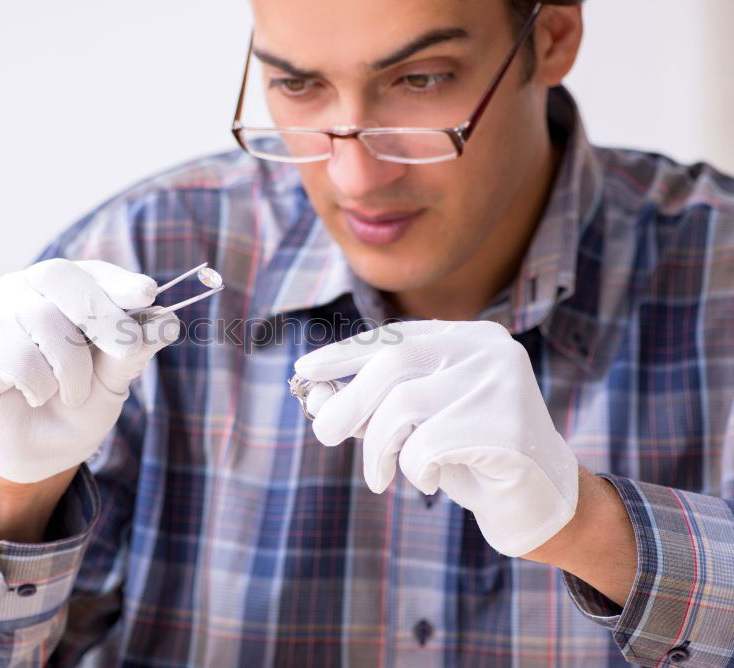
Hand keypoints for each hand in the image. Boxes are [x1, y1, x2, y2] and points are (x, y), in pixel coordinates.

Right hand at [0, 259, 178, 483]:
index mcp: (61, 291)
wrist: (35, 456)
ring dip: (73, 368)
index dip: (118, 280)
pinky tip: (33, 396)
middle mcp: (23, 292)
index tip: (147, 292)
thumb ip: (133, 350)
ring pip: (43, 320)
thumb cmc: (73, 409)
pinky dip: (40, 386)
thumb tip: (167, 320)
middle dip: (102, 314)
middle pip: (60, 278)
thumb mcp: (113, 381)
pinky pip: (18, 358)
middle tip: (127, 349)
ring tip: (70, 393)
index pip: (89, 271)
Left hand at [293, 320, 578, 556]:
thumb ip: (372, 407)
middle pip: (393, 363)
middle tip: (321, 433)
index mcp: (469, 338)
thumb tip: (317, 399)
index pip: (395, 336)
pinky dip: (414, 469)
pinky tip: (431, 480)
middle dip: (348, 401)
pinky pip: (428, 445)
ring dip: (376, 448)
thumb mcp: (415, 426)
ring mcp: (501, 383)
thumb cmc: (470, 458)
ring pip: (404, 405)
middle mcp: (489, 349)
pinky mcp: (507, 426)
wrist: (539, 506)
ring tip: (378, 476)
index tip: (304, 370)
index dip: (345, 354)